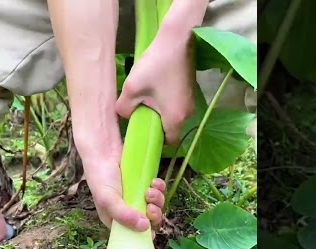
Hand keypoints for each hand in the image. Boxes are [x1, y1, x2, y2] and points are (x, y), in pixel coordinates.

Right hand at [84, 150, 165, 231]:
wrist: (104, 151)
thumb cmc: (101, 178)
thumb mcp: (108, 200)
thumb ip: (123, 215)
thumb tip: (144, 228)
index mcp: (116, 220)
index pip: (133, 235)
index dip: (144, 236)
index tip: (152, 234)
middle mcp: (128, 211)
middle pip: (148, 221)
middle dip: (154, 215)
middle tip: (151, 207)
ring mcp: (137, 198)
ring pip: (155, 206)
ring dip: (157, 200)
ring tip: (150, 190)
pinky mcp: (144, 185)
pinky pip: (158, 191)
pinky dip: (159, 188)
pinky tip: (154, 182)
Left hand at [115, 26, 195, 144]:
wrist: (178, 39)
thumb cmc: (156, 65)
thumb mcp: (132, 88)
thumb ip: (124, 108)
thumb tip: (125, 115)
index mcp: (175, 117)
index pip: (168, 141)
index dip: (156, 140)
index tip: (144, 131)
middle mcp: (188, 112)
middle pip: (171, 127)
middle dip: (157, 124)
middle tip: (142, 113)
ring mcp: (191, 100)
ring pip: (174, 114)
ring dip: (161, 111)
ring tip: (148, 98)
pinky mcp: (190, 89)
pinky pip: (177, 103)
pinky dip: (167, 101)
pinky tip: (157, 88)